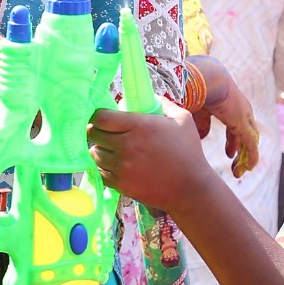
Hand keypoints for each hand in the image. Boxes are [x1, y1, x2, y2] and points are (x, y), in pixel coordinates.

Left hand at [88, 101, 211, 215]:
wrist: (190, 188)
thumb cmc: (189, 152)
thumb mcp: (182, 119)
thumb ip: (163, 103)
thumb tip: (147, 96)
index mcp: (139, 126)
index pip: (101, 117)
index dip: (97, 116)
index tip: (102, 118)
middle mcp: (126, 145)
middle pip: (92, 134)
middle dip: (96, 131)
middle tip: (105, 133)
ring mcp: (122, 166)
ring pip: (94, 154)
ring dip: (100, 150)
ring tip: (113, 150)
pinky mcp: (120, 184)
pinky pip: (100, 172)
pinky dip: (104, 168)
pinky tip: (116, 165)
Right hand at [200, 74, 259, 178]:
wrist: (205, 79)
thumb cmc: (196, 89)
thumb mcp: (196, 110)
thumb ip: (199, 125)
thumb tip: (200, 138)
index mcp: (228, 104)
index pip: (235, 126)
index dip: (232, 141)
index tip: (230, 154)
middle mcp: (240, 110)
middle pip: (245, 134)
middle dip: (240, 149)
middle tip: (235, 162)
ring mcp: (244, 117)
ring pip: (249, 141)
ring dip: (245, 157)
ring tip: (239, 172)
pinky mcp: (243, 125)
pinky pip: (251, 145)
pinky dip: (251, 157)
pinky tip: (248, 168)